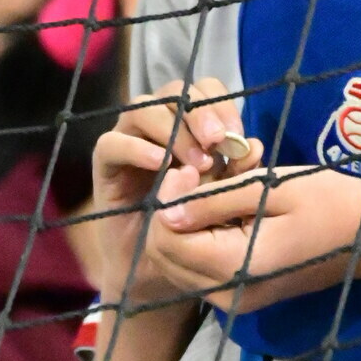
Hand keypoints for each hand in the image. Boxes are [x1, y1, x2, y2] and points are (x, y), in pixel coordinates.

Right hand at [90, 78, 260, 308]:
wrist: (154, 268)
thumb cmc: (190, 225)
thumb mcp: (220, 197)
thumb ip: (236, 172)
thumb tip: (255, 146)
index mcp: (187, 124)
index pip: (202, 91)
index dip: (220, 104)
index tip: (236, 135)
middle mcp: (156, 124)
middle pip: (174, 92)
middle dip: (199, 113)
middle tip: (217, 142)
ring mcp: (128, 139)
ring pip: (143, 108)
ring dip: (173, 130)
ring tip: (196, 163)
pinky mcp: (105, 164)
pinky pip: (113, 142)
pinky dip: (137, 148)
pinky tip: (161, 165)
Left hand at [152, 163, 360, 311]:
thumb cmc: (329, 201)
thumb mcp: (271, 189)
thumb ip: (214, 202)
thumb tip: (165, 211)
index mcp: (235, 266)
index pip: (167, 237)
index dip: (168, 198)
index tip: (195, 167)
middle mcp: (228, 294)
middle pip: (164, 255)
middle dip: (171, 211)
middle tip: (203, 175)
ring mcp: (234, 299)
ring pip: (177, 262)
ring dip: (184, 224)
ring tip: (216, 188)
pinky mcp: (240, 294)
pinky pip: (198, 267)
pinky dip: (200, 237)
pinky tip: (227, 210)